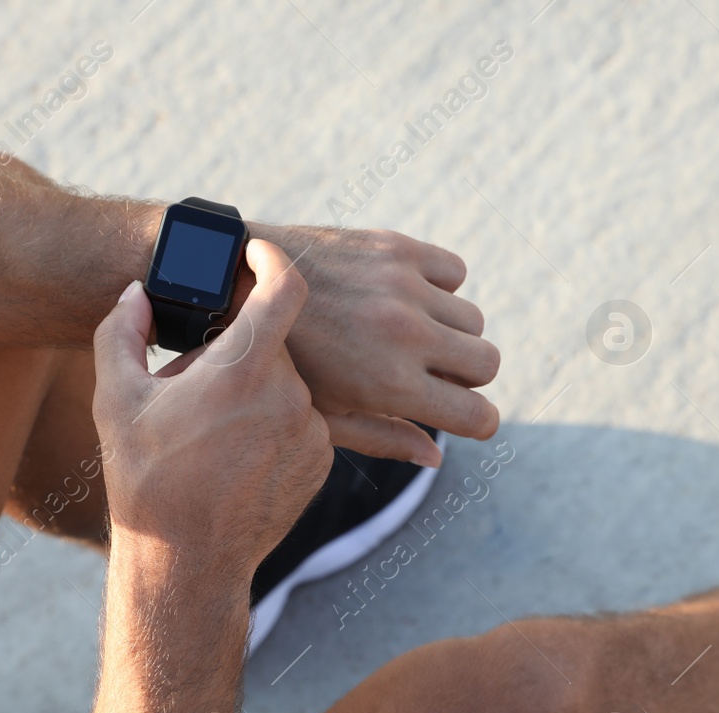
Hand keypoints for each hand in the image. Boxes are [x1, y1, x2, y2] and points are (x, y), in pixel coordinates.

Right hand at [91, 240, 331, 574]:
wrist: (186, 560)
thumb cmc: (145, 478)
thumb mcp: (115, 398)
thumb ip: (122, 331)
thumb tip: (136, 293)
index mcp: (244, 368)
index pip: (285, 288)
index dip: (273, 258)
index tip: (260, 251)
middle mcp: (290, 395)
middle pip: (275, 343)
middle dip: (237, 350)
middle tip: (194, 382)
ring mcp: (312, 431)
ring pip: (287, 384)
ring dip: (254, 390)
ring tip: (209, 430)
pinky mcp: (321, 460)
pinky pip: (300, 421)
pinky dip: (272, 424)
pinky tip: (234, 455)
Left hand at [238, 224, 500, 465]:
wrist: (230, 282)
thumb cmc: (275, 361)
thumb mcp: (323, 413)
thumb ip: (384, 436)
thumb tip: (436, 458)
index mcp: (390, 385)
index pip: (479, 415)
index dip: (479, 422)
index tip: (466, 416)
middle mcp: (406, 335)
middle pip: (488, 364)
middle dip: (468, 377)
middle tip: (432, 375)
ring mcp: (404, 287)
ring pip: (473, 320)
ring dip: (451, 333)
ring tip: (409, 335)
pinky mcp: (397, 248)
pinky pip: (455, 272)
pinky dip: (439, 287)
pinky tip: (403, 297)